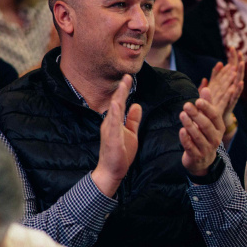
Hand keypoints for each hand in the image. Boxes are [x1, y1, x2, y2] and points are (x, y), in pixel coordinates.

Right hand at [92, 75, 141, 196]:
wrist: (112, 172)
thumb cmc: (120, 154)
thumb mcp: (130, 133)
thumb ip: (133, 120)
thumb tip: (136, 105)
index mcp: (114, 122)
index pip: (119, 103)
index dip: (124, 90)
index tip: (128, 77)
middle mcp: (109, 124)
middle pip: (115, 103)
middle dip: (121, 89)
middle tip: (127, 75)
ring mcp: (109, 131)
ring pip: (113, 111)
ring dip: (118, 97)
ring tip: (123, 85)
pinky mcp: (111, 140)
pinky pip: (113, 125)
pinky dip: (115, 115)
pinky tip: (117, 106)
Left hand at [180, 66, 236, 176]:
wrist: (202, 160)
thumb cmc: (204, 135)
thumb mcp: (208, 121)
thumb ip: (207, 105)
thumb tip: (206, 88)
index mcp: (219, 128)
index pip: (215, 116)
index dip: (207, 108)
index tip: (198, 100)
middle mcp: (215, 138)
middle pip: (206, 125)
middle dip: (196, 115)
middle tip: (186, 105)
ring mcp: (206, 149)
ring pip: (198, 136)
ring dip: (189, 124)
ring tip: (182, 114)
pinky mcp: (196, 156)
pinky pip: (190, 147)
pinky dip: (186, 139)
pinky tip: (181, 130)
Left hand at [199, 46, 244, 122]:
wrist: (215, 120)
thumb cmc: (215, 103)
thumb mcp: (213, 87)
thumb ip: (215, 75)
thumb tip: (219, 63)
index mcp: (227, 83)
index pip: (230, 67)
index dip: (232, 58)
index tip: (231, 47)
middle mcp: (231, 88)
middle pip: (236, 72)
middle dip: (237, 62)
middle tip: (239, 52)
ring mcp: (232, 95)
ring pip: (237, 82)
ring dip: (240, 73)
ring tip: (241, 64)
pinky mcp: (230, 104)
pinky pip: (235, 95)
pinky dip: (238, 89)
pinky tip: (240, 82)